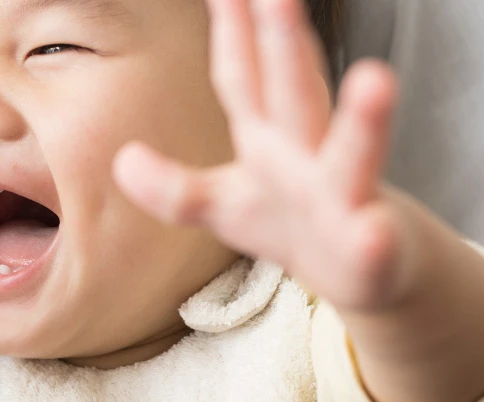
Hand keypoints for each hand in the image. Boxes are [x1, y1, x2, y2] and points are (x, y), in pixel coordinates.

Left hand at [113, 0, 412, 313]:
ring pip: (353, 159)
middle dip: (286, 46)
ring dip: (364, 121)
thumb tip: (122, 161)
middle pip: (295, 97)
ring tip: (374, 78)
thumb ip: (173, 187)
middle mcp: (309, 157)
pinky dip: (375, 241)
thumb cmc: (289, 224)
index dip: (229, 34)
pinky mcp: (370, 253)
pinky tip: (374, 235)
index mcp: (271, 139)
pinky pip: (372, 247)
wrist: (366, 271)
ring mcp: (345, 201)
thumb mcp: (222, 206)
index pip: (243, 79)